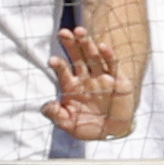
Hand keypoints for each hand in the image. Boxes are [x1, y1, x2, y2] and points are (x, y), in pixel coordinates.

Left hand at [43, 27, 129, 144]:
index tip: (52, 60)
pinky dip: (108, 55)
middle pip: (77, 57)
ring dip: (87, 44)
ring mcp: (102, 77)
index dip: (58, 64)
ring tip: (79, 32)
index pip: (63, 71)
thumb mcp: (69, 125)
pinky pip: (112, 65)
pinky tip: (102, 46)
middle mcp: (86, 78)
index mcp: (71, 86)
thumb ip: (57, 115)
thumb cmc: (88, 127)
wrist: (112, 132)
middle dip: (70, 45)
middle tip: (63, 33)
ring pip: (93, 57)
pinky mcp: (117, 80)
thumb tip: (45, 107)